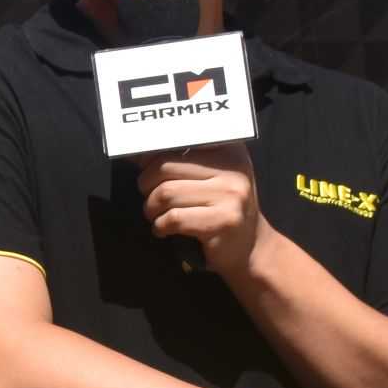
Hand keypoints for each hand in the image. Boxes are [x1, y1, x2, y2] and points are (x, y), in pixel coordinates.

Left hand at [138, 146, 262, 275]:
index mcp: (229, 148)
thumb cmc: (220, 208)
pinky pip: (174, 218)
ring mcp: (231, 194)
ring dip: (151, 208)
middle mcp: (233, 166)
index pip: (178, 140)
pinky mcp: (223, 221)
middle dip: (146, 185)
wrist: (251, 247)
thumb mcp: (208, 176)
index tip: (144, 167)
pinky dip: (160, 226)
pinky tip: (164, 229)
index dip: (152, 155)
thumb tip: (136, 152)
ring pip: (166, 193)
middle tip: (150, 198)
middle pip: (165, 166)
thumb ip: (178, 160)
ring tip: (157, 215)